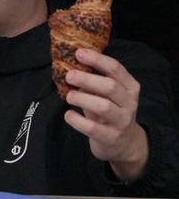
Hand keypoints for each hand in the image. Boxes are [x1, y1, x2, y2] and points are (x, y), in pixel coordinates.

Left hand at [63, 49, 149, 182]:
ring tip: (69, 96)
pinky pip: (92, 128)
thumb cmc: (109, 114)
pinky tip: (68, 115)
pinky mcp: (111, 137)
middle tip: (69, 75)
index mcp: (130, 87)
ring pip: (104, 106)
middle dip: (87, 79)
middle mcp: (129, 103)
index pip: (116, 69)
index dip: (97, 59)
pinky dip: (77, 120)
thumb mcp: (106, 96)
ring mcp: (122, 121)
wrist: (124, 144)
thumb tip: (69, 65)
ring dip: (83, 99)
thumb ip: (93, 83)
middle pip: (110, 86)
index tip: (78, 53)